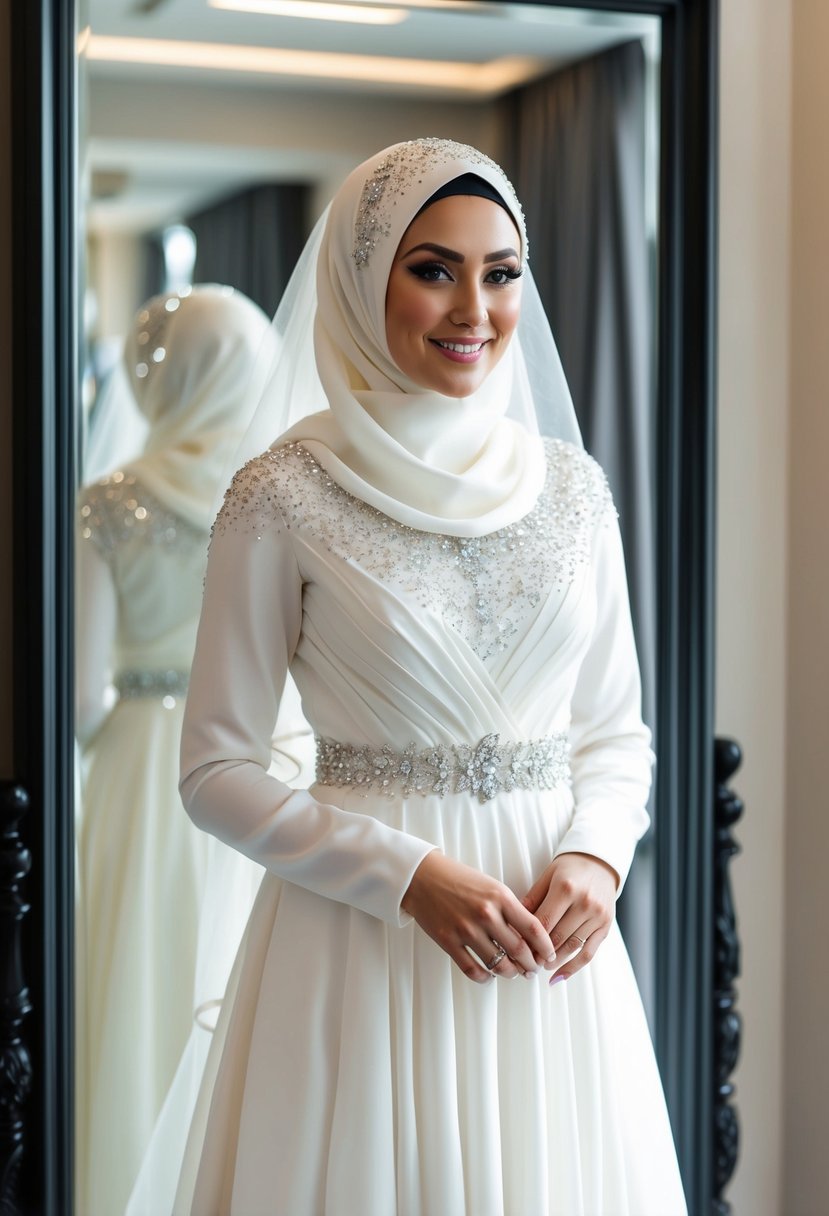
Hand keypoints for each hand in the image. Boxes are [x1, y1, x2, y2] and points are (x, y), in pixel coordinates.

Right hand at [401, 851, 556, 983]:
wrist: (423, 876)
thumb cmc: (459, 879)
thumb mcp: (491, 886)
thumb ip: (509, 909)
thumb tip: (528, 936)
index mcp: (500, 897)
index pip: (533, 928)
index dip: (545, 946)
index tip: (549, 955)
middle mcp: (486, 914)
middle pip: (519, 950)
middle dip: (530, 964)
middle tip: (533, 969)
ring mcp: (466, 929)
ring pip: (498, 965)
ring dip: (510, 973)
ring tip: (513, 972)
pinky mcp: (449, 941)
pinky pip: (473, 969)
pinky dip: (484, 977)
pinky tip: (489, 975)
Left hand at [522, 852, 617, 983]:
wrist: (600, 863)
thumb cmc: (568, 869)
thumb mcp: (547, 876)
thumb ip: (532, 899)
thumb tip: (512, 922)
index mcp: (565, 888)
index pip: (543, 922)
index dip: (528, 939)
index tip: (515, 949)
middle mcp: (584, 903)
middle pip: (556, 937)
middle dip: (539, 953)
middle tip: (524, 963)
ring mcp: (597, 916)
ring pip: (571, 947)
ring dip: (553, 962)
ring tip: (538, 967)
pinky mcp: (605, 927)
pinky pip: (588, 953)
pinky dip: (573, 968)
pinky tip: (558, 977)